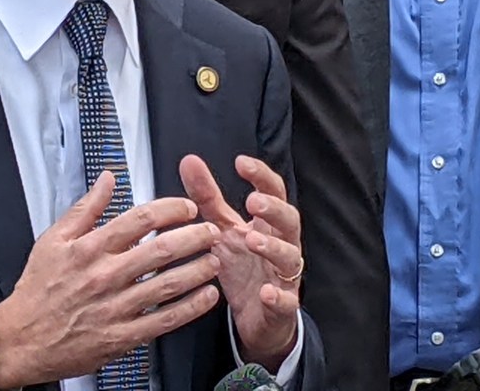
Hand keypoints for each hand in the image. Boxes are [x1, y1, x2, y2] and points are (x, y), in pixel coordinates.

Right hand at [0, 172, 221, 387]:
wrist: (21, 339)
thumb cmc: (37, 290)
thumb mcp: (53, 239)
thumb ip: (85, 208)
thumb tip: (107, 180)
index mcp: (90, 248)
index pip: (140, 219)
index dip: (171, 209)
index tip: (187, 208)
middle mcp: (105, 275)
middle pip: (161, 250)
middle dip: (194, 236)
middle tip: (211, 230)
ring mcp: (115, 307)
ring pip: (167, 284)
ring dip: (198, 270)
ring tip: (215, 259)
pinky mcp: (121, 336)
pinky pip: (163, 320)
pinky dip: (190, 308)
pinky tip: (206, 297)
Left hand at [179, 154, 301, 371]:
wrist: (257, 317)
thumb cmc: (243, 267)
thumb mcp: (223, 229)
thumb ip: (208, 197)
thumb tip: (189, 161)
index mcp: (268, 224)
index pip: (273, 192)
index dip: (261, 176)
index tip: (241, 162)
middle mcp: (282, 244)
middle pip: (289, 220)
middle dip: (274, 209)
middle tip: (252, 201)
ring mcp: (285, 275)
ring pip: (290, 257)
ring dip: (274, 247)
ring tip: (252, 240)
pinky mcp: (283, 305)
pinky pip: (287, 300)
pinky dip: (278, 296)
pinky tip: (266, 292)